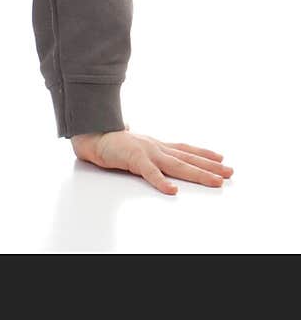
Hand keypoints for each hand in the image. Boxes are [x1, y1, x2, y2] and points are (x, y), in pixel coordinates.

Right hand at [71, 128, 232, 194]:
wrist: (89, 133)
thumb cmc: (108, 139)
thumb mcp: (129, 141)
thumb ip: (135, 142)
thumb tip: (131, 128)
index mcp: (155, 144)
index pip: (184, 149)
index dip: (202, 153)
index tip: (220, 157)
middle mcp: (156, 146)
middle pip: (188, 157)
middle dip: (210, 166)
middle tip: (230, 172)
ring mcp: (147, 151)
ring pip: (178, 165)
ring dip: (198, 174)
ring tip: (216, 181)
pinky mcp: (134, 158)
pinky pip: (150, 173)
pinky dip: (161, 181)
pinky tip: (173, 190)